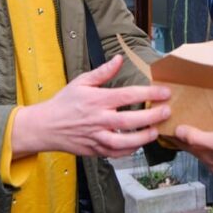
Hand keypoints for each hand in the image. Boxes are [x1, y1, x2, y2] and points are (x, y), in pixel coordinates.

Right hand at [12, 55, 171, 158]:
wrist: (45, 126)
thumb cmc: (64, 102)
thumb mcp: (81, 82)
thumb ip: (103, 72)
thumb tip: (119, 59)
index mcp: (97, 100)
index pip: (127, 96)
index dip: (148, 93)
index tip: (164, 92)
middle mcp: (98, 119)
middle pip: (129, 121)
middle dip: (151, 117)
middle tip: (167, 111)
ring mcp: (96, 137)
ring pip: (123, 142)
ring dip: (142, 138)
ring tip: (156, 131)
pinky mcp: (94, 150)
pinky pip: (115, 154)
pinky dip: (129, 151)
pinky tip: (139, 144)